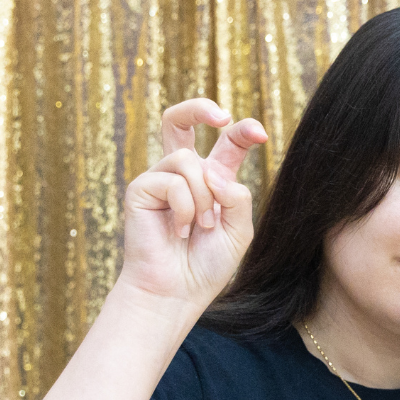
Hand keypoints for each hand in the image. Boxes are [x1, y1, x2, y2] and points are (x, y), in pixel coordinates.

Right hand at [116, 99, 266, 313]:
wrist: (177, 291)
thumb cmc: (207, 265)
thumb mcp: (238, 230)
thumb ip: (237, 197)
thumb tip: (215, 173)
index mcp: (211, 181)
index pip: (226, 146)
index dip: (241, 132)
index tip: (259, 133)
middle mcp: (183, 175)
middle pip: (179, 122)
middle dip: (199, 108)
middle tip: (222, 116)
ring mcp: (159, 179)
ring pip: (188, 159)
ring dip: (204, 197)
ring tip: (201, 228)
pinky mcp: (141, 189)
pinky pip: (172, 181)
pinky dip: (185, 207)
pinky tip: (179, 232)